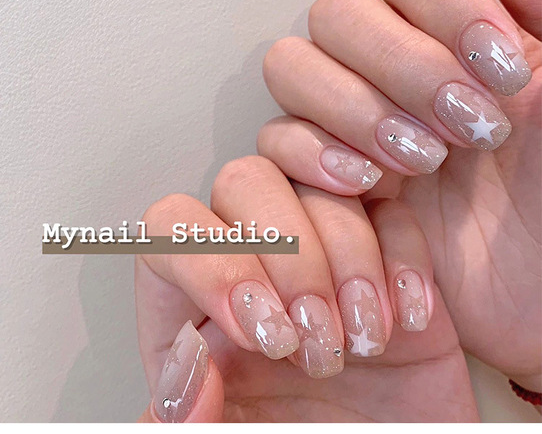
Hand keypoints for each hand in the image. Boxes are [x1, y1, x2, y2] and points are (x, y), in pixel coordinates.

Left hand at [135, 157, 477, 421]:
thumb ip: (184, 421)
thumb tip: (187, 360)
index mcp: (195, 305)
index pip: (171, 230)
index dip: (211, 262)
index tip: (262, 331)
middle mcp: (255, 262)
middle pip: (244, 182)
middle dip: (291, 255)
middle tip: (320, 341)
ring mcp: (323, 252)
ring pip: (319, 186)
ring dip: (349, 260)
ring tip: (365, 340)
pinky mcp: (388, 255)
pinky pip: (391, 211)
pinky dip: (404, 258)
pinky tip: (408, 320)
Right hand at [258, 0, 540, 389]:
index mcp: (449, 34)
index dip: (442, 4)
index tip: (501, 68)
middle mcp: (391, 66)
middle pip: (337, 14)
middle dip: (399, 66)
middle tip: (468, 125)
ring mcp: (351, 120)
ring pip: (292, 65)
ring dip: (350, 106)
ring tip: (422, 159)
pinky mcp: (324, 177)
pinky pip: (277, 140)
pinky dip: (313, 153)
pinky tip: (370, 184)